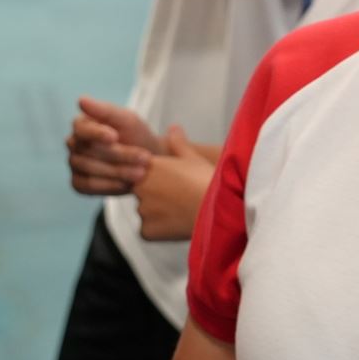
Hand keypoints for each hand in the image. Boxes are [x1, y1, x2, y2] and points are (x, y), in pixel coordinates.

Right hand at [66, 95, 160, 195]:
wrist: (147, 162)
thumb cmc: (136, 136)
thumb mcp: (127, 120)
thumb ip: (106, 111)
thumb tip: (81, 100)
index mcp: (82, 125)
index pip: (81, 129)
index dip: (97, 133)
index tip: (115, 137)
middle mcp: (74, 144)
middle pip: (89, 151)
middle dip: (120, 155)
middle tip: (145, 158)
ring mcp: (74, 164)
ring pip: (90, 169)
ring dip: (118, 172)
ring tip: (141, 173)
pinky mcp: (78, 183)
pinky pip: (88, 186)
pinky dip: (109, 186)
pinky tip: (127, 185)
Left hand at [134, 127, 216, 241]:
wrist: (218, 209)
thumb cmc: (207, 181)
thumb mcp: (194, 158)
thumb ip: (178, 143)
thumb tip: (173, 128)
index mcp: (149, 166)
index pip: (143, 172)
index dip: (160, 179)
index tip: (176, 183)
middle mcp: (140, 186)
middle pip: (143, 192)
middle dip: (157, 196)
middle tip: (180, 198)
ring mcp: (142, 210)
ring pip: (146, 212)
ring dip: (158, 213)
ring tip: (182, 211)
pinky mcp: (146, 231)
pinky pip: (149, 231)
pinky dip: (160, 231)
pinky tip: (178, 224)